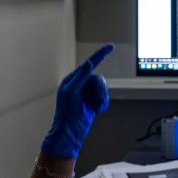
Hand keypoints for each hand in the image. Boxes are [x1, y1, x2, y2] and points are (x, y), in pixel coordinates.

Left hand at [41, 44, 113, 158]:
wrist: (70, 131)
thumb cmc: (66, 112)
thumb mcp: (71, 92)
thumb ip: (80, 77)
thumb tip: (88, 64)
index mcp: (73, 80)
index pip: (89, 64)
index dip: (100, 54)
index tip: (111, 46)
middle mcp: (80, 85)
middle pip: (98, 79)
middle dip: (98, 90)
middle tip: (94, 101)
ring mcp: (87, 94)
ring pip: (102, 89)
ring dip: (101, 98)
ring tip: (95, 108)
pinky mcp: (93, 102)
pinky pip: (104, 98)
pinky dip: (103, 104)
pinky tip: (97, 111)